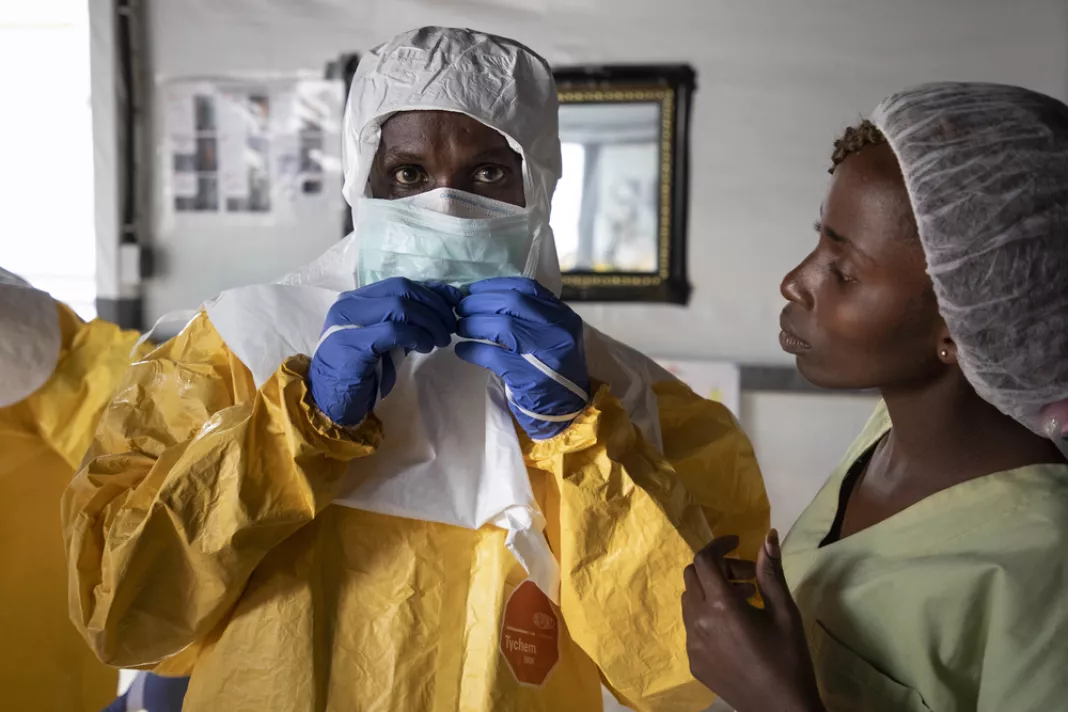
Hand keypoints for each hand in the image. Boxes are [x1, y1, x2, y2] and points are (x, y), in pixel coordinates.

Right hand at [309, 277, 460, 424]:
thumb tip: (442, 305)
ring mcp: (348, 322)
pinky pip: (393, 331)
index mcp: (357, 299)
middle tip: (450, 326)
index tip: (455, 302)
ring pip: (399, 306)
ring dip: (429, 322)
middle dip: (434, 305)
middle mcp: (350, 304)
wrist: (330, 400)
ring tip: (441, 340)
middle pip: (402, 289)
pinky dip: (416, 336)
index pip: (400, 283)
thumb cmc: (361, 370)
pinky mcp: (352, 344)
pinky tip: (425, 348)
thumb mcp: (387, 339)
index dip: (432, 291)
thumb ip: (406, 321)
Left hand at [454, 277, 589, 439]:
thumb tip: (486, 300)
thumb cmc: (554, 372)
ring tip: (460, 328)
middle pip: (512, 302)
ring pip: (502, 325)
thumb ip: (531, 318)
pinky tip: (462, 351)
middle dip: (479, 302)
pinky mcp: (528, 375)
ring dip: (473, 324)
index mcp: (563, 316)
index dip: (495, 286)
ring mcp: (545, 352)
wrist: (568, 411)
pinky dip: (473, 350)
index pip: (526, 288)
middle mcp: (558, 330)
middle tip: (461, 309)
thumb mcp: (553, 337)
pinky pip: (493, 355)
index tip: (474, 290)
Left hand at [682, 532, 823, 711]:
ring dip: (711, 590)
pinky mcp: (693, 661)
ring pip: (689, 600)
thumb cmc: (789, 658)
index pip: (703, 560)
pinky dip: (707, 614)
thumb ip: (771, 572)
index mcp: (721, 606)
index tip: (737, 542)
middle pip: (692, 576)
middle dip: (718, 568)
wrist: (782, 709)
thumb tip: (768, 536)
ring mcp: (692, 644)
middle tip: (747, 579)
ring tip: (745, 601)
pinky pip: (691, 625)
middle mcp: (698, 622)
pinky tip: (735, 628)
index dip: (717, 545)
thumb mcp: (785, 612)